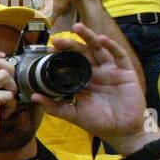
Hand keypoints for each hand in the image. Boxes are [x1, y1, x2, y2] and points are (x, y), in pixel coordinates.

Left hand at [32, 24, 149, 145]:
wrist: (122, 131)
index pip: (70, 64)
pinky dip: (111, 46)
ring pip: (99, 49)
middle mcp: (95, 73)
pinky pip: (118, 56)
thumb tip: (33, 97)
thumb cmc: (98, 123)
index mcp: (82, 81)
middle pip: (82, 53)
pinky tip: (101, 39)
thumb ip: (54, 107)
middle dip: (70, 45)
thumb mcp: (73, 115)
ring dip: (89, 37)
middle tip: (57, 40)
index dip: (60, 56)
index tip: (48, 50)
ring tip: (77, 27)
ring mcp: (110, 71)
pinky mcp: (126, 72)